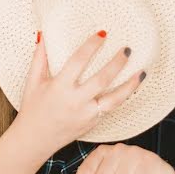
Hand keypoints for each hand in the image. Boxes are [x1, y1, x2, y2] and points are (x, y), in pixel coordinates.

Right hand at [14, 31, 144, 154]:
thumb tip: (44, 36)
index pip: (78, 62)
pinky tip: (131, 87)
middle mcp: (75, 101)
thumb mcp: (32, 82)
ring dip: (130, 85)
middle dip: (117, 63)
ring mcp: (86, 114)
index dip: (91, 46)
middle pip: (102, 79)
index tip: (102, 34)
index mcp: (59, 88)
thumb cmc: (33, 110)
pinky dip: (123, 97)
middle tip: (127, 49)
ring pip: (115, 99)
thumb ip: (40, 59)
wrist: (35, 140)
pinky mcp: (93, 123)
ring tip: (141, 72)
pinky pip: (112, 108)